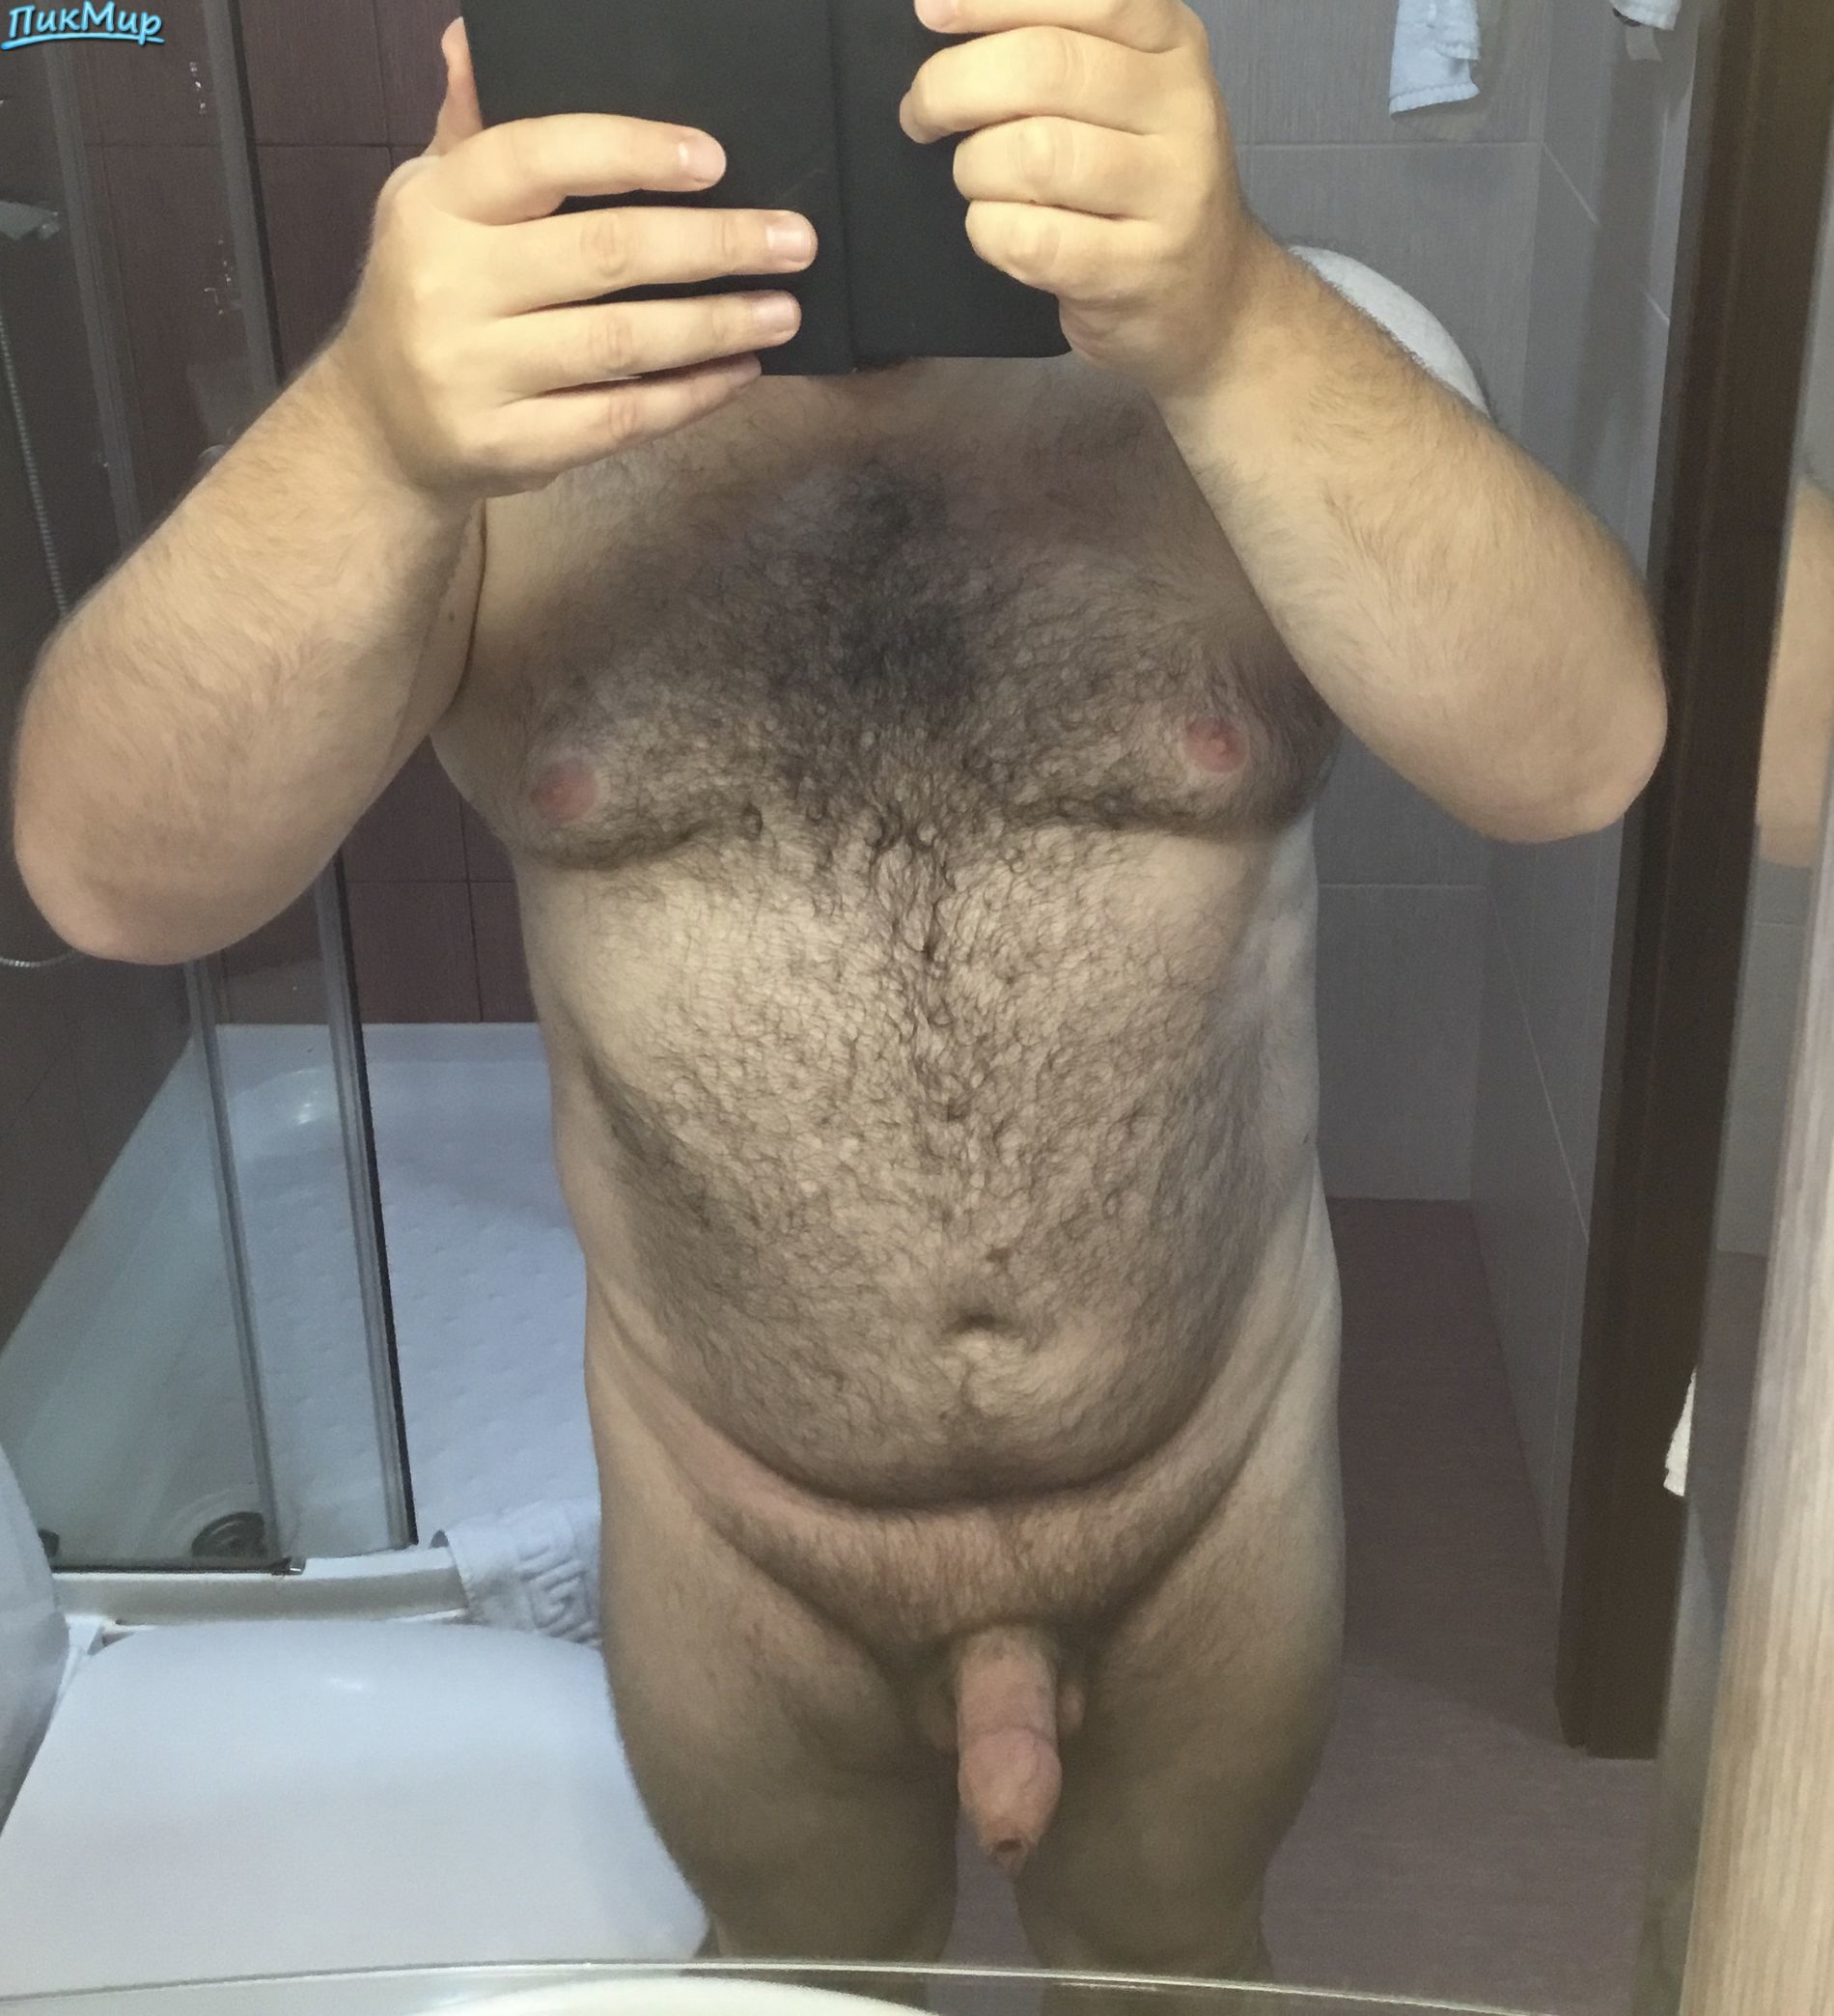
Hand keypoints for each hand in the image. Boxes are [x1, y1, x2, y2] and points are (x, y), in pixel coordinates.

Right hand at [324, 18, 818, 498]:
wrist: (379, 429)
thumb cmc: (430, 294)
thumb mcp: (432, 203)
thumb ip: (474, 131)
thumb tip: (474, 37)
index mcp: (435, 206)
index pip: (538, 156)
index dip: (631, 152)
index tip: (714, 160)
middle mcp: (448, 286)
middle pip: (602, 254)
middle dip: (712, 245)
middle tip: (792, 240)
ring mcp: (476, 374)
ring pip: (621, 343)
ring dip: (716, 326)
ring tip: (782, 310)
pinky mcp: (509, 447)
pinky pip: (619, 420)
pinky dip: (688, 397)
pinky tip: (737, 373)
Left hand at [898, 0, 1264, 401]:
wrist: (1213, 299)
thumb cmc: (1142, 188)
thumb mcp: (1129, 93)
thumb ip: (1062, 44)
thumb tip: (949, 12)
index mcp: (1172, 46)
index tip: (930, 11)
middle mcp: (1182, 110)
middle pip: (1042, 68)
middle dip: (953, 87)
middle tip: (922, 114)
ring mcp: (1167, 195)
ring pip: (1030, 154)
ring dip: (973, 168)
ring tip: (977, 181)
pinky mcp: (1136, 270)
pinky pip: (1029, 239)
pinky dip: (988, 233)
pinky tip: (998, 231)